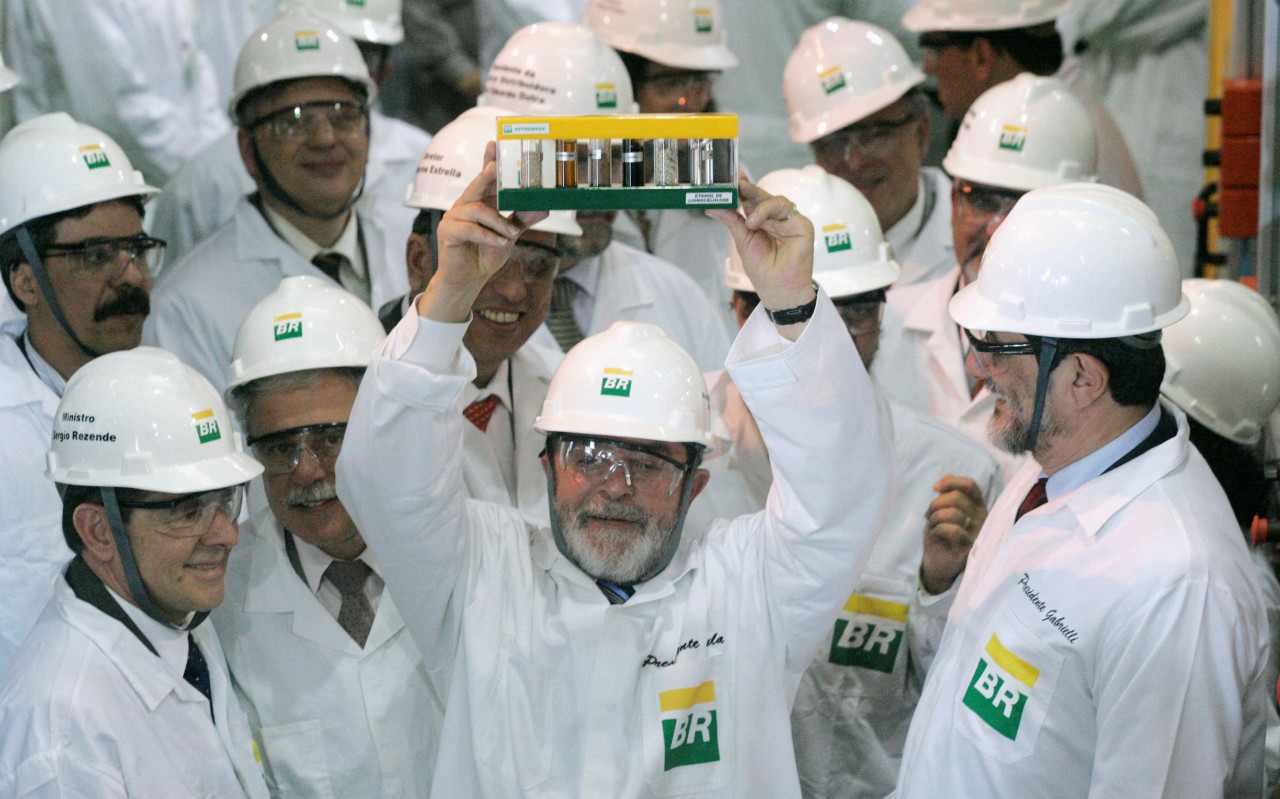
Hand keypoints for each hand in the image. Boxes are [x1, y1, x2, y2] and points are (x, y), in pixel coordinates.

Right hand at [417, 142, 546, 322]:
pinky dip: (487, 235)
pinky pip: (469, 229)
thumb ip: (523, 220)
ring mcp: (454, 217)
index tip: (494, 144)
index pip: (484, 178)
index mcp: (480, 202)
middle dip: (486, 174)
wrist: (468, 279)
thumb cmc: (485, 253)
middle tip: (496, 166)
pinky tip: (500, 242)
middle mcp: (465, 205)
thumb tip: (544, 208)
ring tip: (511, 234)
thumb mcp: (509, 235)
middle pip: (476, 185)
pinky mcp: (448, 232)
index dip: (488, 160)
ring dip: (497, 221)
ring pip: (476, 210)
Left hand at [707, 175, 814, 335]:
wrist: (777, 289)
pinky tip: (756, 223)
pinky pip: (784, 208)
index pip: (752, 200)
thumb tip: (712, 206)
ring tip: (749, 222)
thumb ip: (732, 220)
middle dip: (749, 188)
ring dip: (758, 204)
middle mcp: (777, 219)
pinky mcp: (802, 224)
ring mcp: (790, 221)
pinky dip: (767, 212)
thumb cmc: (763, 270)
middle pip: (763, 196)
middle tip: (736, 181)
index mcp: (762, 221)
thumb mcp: (742, 241)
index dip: (743, 188)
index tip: (732, 177)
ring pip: (774, 199)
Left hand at [920, 474, 987, 594]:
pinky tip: (935, 533)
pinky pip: (951, 530)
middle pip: (956, 498)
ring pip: (952, 513)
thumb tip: (946, 476)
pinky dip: (937, 529)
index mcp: (977, 506)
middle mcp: (982, 518)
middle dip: (935, 503)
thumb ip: (947, 494)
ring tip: (931, 524)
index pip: (970, 485)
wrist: (938, 561)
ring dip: (934, 517)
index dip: (951, 482)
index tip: (934, 488)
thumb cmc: (942, 533)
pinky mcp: (968, 548)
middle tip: (928, 514)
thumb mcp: (943, 510)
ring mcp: (977, 534)